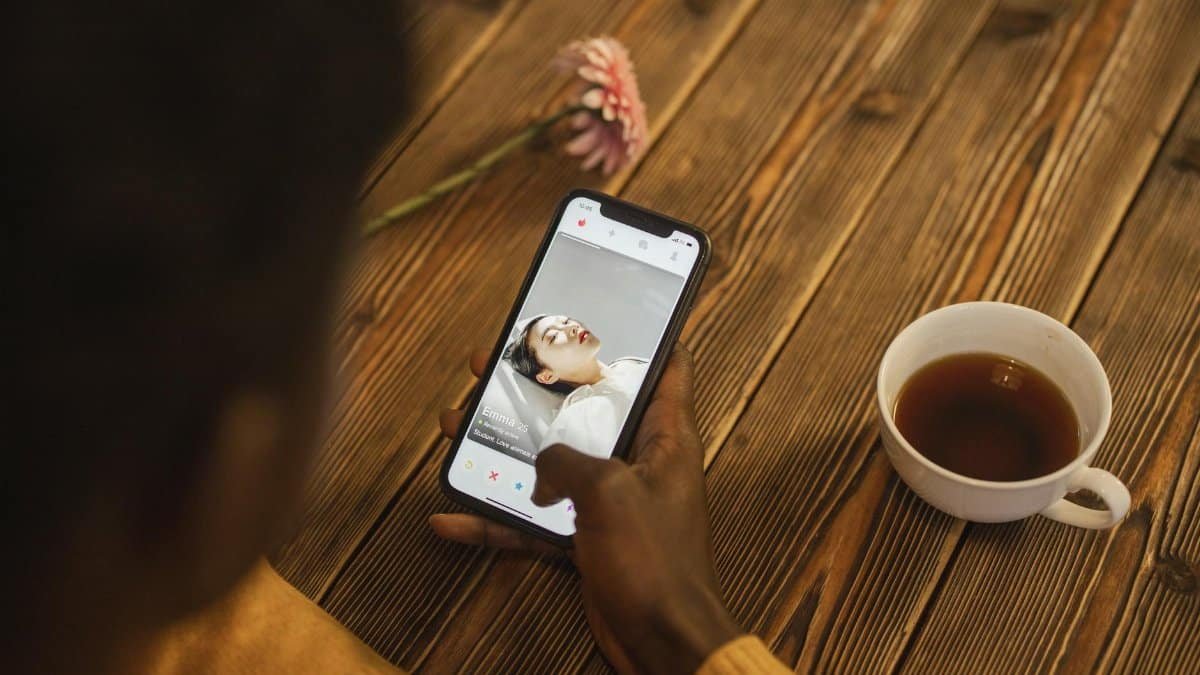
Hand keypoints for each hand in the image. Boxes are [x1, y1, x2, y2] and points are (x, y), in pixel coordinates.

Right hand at [432, 346, 739, 674]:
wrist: (662, 642)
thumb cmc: (656, 563)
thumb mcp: (609, 492)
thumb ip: (567, 461)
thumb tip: (541, 469)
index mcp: (665, 437)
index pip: (667, 368)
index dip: (648, 335)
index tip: (619, 310)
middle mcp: (639, 462)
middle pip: (587, 408)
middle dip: (541, 385)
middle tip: (497, 361)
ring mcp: (610, 502)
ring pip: (549, 461)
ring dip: (503, 446)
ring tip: (457, 423)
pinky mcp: (586, 539)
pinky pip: (534, 520)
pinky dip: (497, 519)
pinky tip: (453, 517)